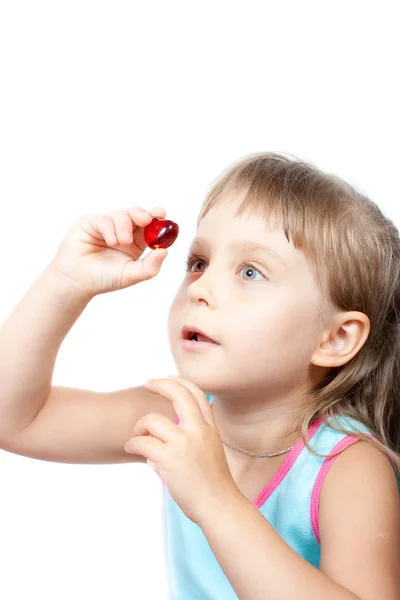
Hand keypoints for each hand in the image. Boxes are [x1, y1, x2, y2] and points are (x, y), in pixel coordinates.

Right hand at [49, 206, 168, 297]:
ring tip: (121, 242)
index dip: (158, 219)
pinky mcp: (92, 222)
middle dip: (144, 215)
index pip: (151, 227)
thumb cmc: (104, 279)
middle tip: (146, 220)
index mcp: (137, 243)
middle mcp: (124, 232)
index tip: (162, 215)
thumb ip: (150, 266)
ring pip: (122, 215)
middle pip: (138, 215)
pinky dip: (110, 228)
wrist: (76, 281)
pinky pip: (105, 219)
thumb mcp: (131, 275)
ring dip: (124, 227)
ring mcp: (108, 226)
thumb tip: (165, 251)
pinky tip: (110, 241)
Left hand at [124, 376, 240, 524]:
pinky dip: (132, 444)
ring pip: (152, 419)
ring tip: (136, 439)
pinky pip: (141, 443)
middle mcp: (199, 430)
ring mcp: (184, 443)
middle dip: (160, 383)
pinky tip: (131, 449)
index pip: (196, 392)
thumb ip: (189, 437)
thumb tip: (154, 437)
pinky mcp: (169, 459)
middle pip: (178, 393)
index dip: (178, 381)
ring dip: (139, 428)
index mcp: (210, 427)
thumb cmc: (210, 484)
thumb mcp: (208, 450)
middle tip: (147, 383)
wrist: (219, 506)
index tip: (165, 380)